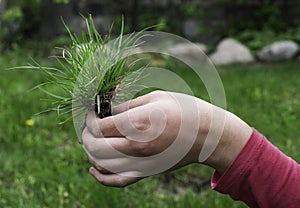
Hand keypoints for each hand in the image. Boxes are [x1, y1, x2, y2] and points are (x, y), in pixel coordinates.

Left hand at [82, 91, 251, 186]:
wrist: (208, 135)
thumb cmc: (185, 110)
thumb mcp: (154, 98)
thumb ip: (126, 106)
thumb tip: (107, 111)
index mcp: (139, 124)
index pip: (99, 127)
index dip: (89, 117)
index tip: (92, 109)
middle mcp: (137, 147)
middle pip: (95, 147)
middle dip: (86, 134)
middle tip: (89, 123)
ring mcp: (141, 163)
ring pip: (101, 165)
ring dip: (90, 151)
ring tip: (93, 138)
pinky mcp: (146, 172)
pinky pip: (117, 181)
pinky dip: (101, 177)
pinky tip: (93, 168)